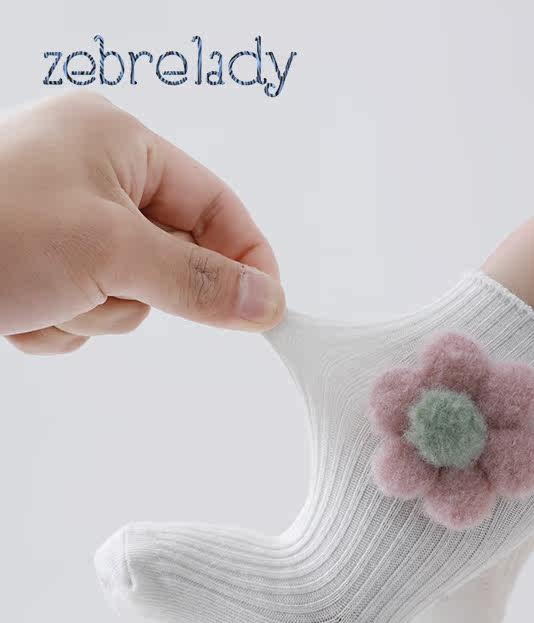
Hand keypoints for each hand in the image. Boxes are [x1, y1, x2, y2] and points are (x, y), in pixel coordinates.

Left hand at [0, 92, 284, 353]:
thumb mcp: (107, 251)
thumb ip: (198, 280)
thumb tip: (267, 303)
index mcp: (116, 145)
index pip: (216, 205)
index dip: (247, 258)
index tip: (266, 310)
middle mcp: (93, 178)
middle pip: (174, 256)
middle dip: (139, 291)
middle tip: (102, 287)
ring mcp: (66, 224)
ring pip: (131, 295)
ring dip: (95, 312)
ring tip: (45, 296)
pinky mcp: (43, 266)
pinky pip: (89, 312)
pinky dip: (63, 325)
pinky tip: (23, 310)